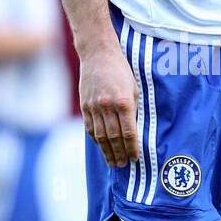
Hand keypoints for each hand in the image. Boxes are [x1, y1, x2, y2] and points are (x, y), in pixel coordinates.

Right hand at [79, 42, 139, 167]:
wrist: (98, 55)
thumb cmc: (121, 71)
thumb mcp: (133, 88)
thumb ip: (132, 110)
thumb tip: (133, 131)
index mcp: (124, 102)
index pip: (129, 132)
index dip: (132, 148)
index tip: (135, 158)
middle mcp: (108, 106)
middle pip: (114, 137)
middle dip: (120, 154)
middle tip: (123, 165)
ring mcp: (94, 107)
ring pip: (100, 136)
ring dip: (107, 151)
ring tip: (113, 162)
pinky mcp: (84, 106)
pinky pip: (90, 128)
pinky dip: (96, 140)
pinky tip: (101, 148)